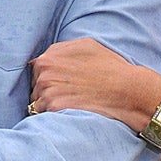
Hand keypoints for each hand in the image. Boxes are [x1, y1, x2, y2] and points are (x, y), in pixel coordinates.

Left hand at [30, 38, 144, 125]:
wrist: (125, 89)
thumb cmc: (109, 66)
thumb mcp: (85, 45)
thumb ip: (61, 50)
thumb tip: (45, 57)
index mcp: (49, 58)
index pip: (37, 69)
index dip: (49, 76)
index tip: (61, 81)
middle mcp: (44, 73)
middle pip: (35, 86)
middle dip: (47, 89)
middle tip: (68, 93)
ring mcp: (48, 91)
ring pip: (38, 101)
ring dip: (49, 104)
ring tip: (70, 103)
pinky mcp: (54, 108)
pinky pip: (44, 114)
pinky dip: (53, 115)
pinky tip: (69, 111)